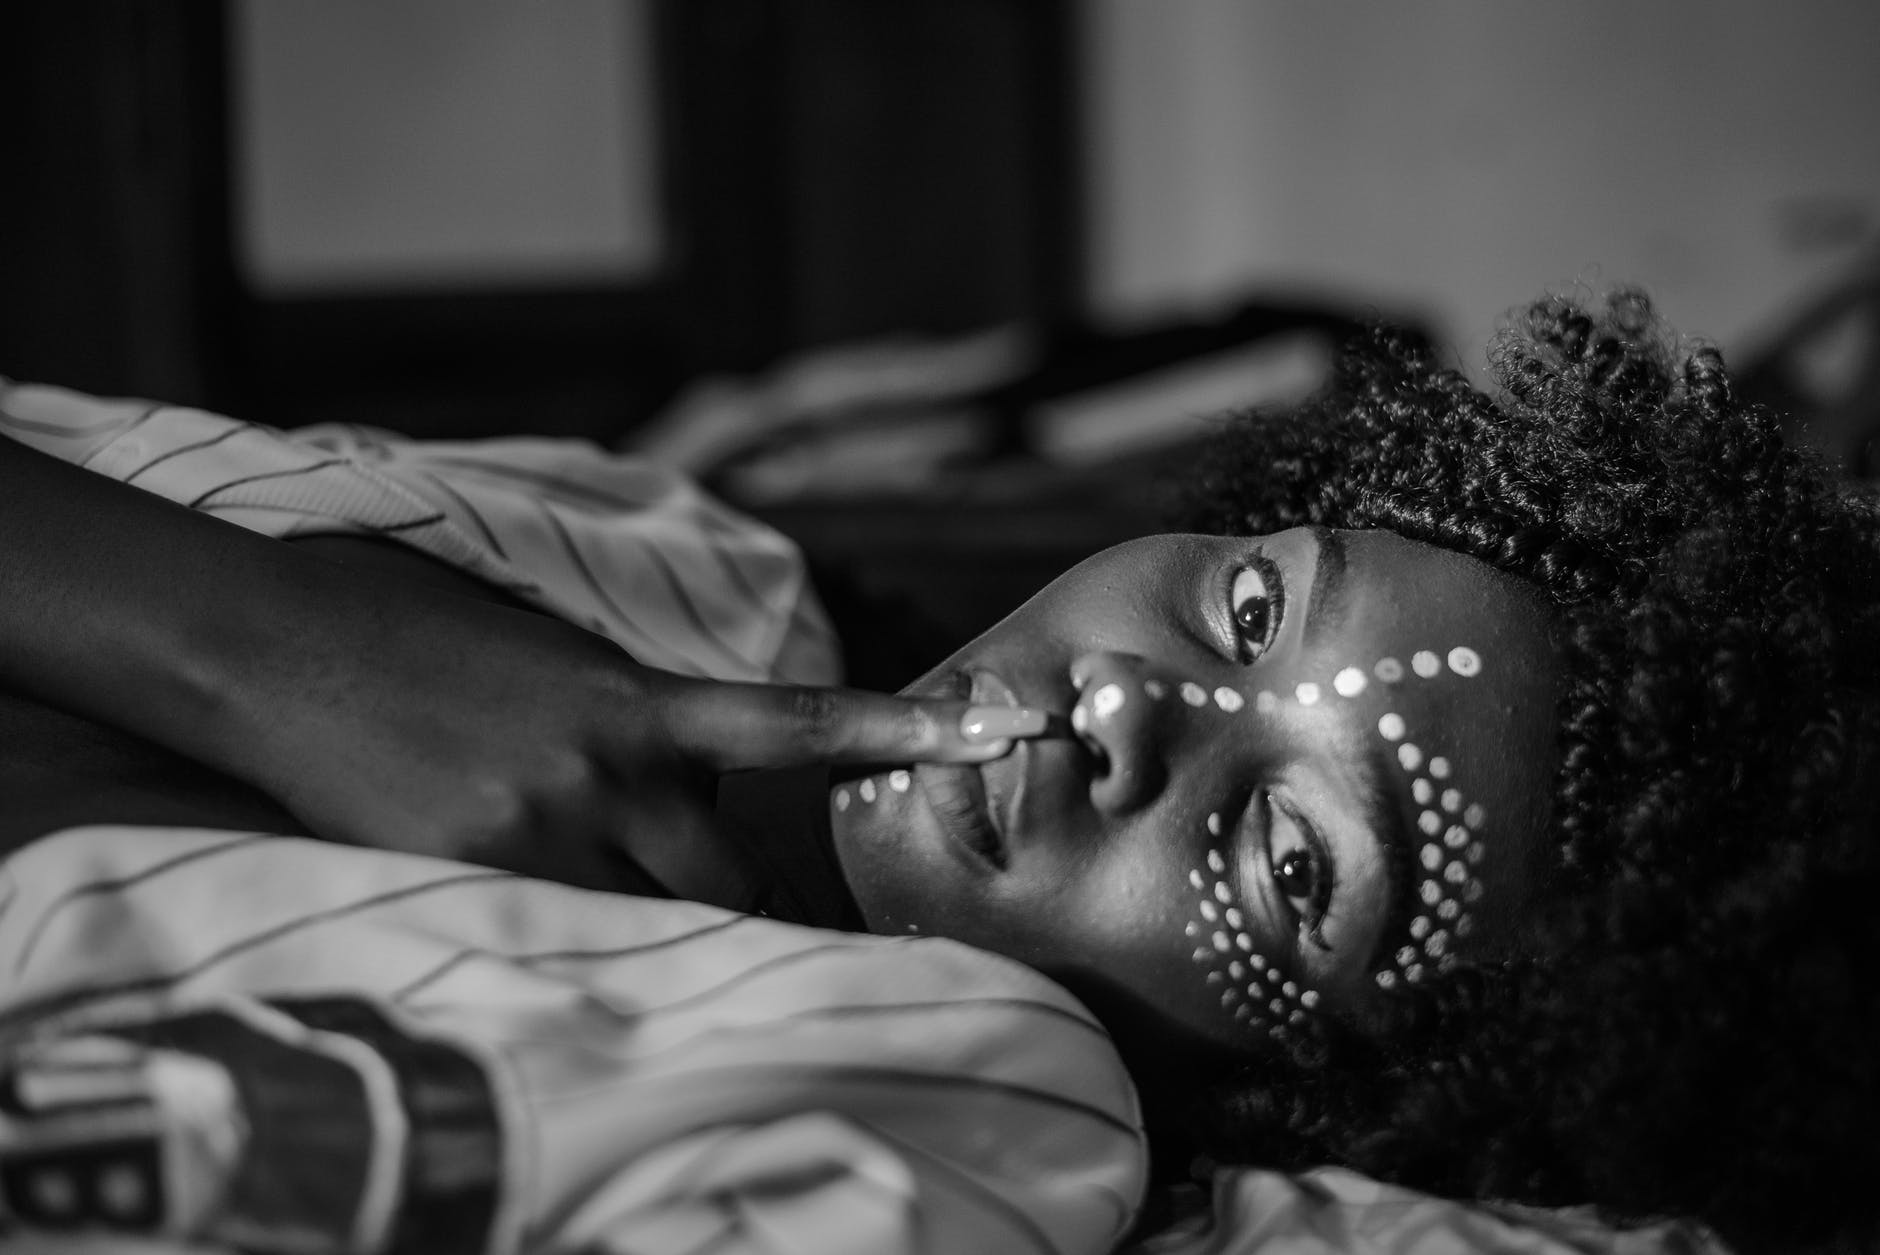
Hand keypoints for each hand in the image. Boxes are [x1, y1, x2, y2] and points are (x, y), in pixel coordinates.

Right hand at [209, 570, 1044, 901]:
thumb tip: (696, 788)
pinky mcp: (474, 879)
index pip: (801, 722)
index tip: (999, 726)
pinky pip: (561, 938)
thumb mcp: (560, 665)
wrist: (277, 648)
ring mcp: (543, 836)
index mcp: (641, 702)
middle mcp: (610, 776)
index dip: (903, 727)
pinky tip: (519, 891)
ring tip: (617, 917)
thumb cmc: (421, 639)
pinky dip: (567, 932)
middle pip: (733, 885)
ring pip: (653, 926)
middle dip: (760, 923)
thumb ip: (645, 725)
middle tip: (786, 952)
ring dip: (656, 934)